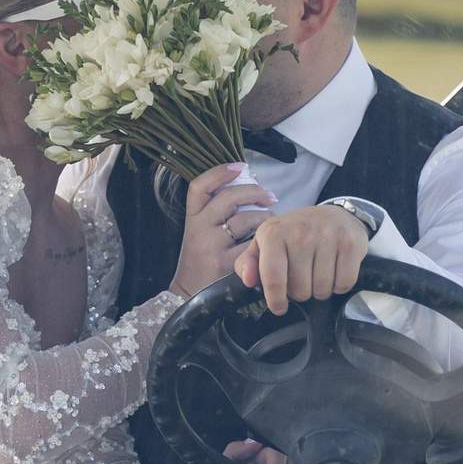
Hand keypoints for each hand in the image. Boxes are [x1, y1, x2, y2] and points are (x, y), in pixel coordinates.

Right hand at [167, 163, 277, 297]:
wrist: (188, 297)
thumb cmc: (201, 261)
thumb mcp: (200, 232)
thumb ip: (218, 211)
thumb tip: (250, 180)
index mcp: (192, 218)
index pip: (200, 187)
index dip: (220, 172)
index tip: (240, 166)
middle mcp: (199, 229)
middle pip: (228, 198)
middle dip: (254, 192)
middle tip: (269, 196)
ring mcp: (212, 247)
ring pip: (245, 219)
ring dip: (266, 217)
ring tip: (273, 221)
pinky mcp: (226, 264)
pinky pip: (252, 245)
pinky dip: (265, 241)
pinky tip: (270, 243)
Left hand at [234, 204, 370, 315]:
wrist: (334, 215)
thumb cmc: (295, 233)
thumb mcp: (265, 242)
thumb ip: (249, 262)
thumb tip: (247, 280)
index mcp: (273, 233)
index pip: (272, 278)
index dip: (276, 300)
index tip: (279, 307)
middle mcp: (300, 233)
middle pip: (300, 290)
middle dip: (300, 292)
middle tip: (303, 277)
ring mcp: (327, 237)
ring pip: (322, 290)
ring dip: (320, 289)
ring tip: (317, 273)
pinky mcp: (350, 244)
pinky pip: (344, 284)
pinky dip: (339, 285)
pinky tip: (334, 271)